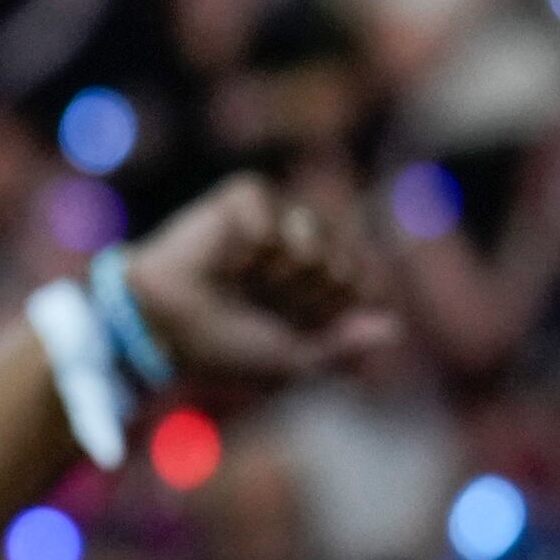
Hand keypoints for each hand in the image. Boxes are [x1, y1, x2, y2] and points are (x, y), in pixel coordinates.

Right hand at [116, 174, 389, 391]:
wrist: (163, 329)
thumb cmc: (225, 349)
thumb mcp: (293, 361)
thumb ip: (344, 347)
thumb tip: (395, 330)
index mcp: (322, 284)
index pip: (367, 286)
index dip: (336, 314)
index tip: (298, 330)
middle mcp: (307, 247)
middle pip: (345, 263)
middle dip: (308, 298)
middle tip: (263, 306)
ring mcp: (278, 218)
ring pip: (314, 236)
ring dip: (280, 273)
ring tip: (244, 282)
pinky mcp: (244, 198)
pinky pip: (272, 216)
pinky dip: (251, 245)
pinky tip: (226, 259)